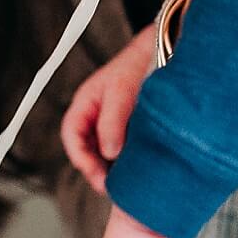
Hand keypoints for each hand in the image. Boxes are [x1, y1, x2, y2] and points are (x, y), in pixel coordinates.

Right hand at [62, 27, 154, 191]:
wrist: (165, 51)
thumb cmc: (138, 64)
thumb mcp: (122, 91)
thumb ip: (112, 122)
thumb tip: (109, 153)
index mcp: (85, 103)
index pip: (72, 135)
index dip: (80, 158)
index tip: (95, 175)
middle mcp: (96, 115)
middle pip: (87, 149)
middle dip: (96, 169)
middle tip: (111, 186)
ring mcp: (113, 122)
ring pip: (104, 152)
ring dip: (111, 167)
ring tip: (124, 182)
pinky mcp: (131, 128)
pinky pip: (122, 149)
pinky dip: (126, 161)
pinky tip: (137, 170)